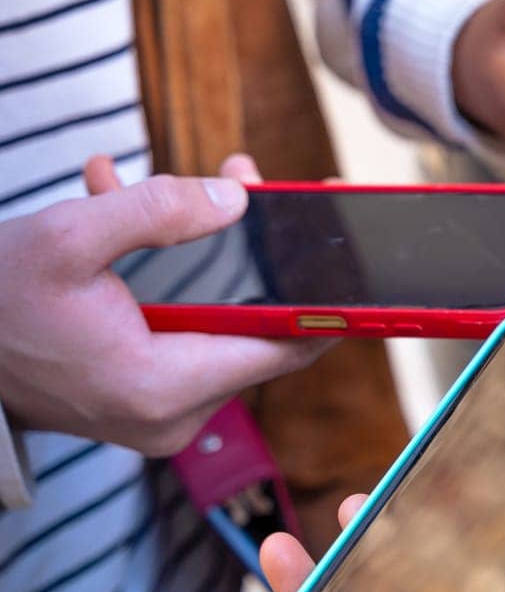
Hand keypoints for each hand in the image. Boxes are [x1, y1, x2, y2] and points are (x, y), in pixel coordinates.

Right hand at [0, 155, 329, 455]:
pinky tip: (140, 210)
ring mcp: (158, 414)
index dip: (326, 297)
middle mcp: (172, 414)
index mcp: (163, 385)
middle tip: (250, 177)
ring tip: (200, 180)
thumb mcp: (67, 237)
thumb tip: (236, 198)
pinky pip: (182, 331)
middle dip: (257, 248)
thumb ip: (157, 210)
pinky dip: (175, 279)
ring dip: (211, 252)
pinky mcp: (141, 401)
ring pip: (218, 321)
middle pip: (252, 324)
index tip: (350, 247)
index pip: (284, 347)